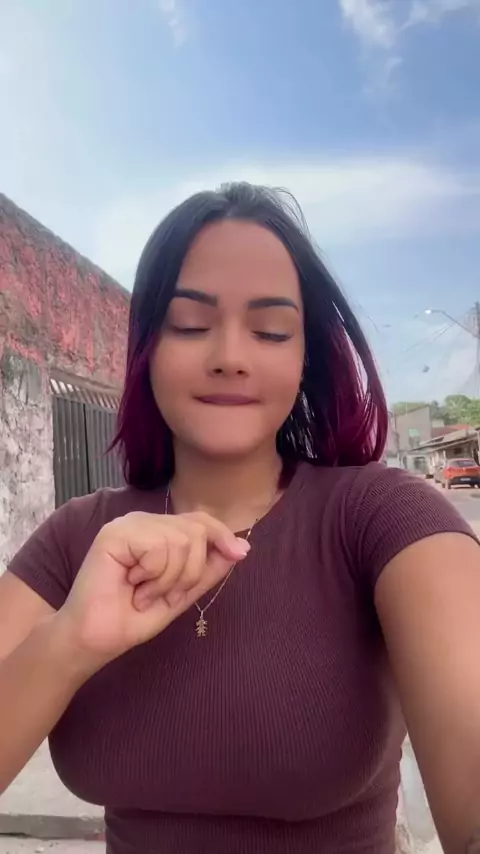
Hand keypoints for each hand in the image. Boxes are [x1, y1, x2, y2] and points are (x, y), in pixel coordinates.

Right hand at [55, 512, 249, 670]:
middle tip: (162, 594)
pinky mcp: (115, 533)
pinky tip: (132, 586)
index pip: (199, 521)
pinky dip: (153, 576)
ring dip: (168, 579)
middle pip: (196, 531)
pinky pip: (158, 548)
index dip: (222, 535)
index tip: (241, 553)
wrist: (96, 640)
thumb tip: (241, 548)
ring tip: (144, 593)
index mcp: (158, 532)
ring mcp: (129, 525)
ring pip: (181, 541)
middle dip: (189, 573)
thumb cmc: (132, 618)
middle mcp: (144, 522)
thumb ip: (207, 570)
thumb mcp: (181, 593)